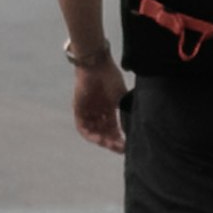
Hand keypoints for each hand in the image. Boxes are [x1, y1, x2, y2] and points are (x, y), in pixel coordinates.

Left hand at [67, 42, 125, 156]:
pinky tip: (100, 140)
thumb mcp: (121, 96)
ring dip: (102, 141)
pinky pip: (83, 128)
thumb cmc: (110, 76)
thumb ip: (126, 109)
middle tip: (121, 148)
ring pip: (94, 132)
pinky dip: (91, 135)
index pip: (113, 128)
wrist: (96, 64)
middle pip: (104, 132)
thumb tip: (134, 124)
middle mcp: (97, 112)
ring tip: (111, 145)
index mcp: (108, 108)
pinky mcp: (78, 110)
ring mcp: (87, 112)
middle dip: (112, 142)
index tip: (127, 145)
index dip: (119, 138)